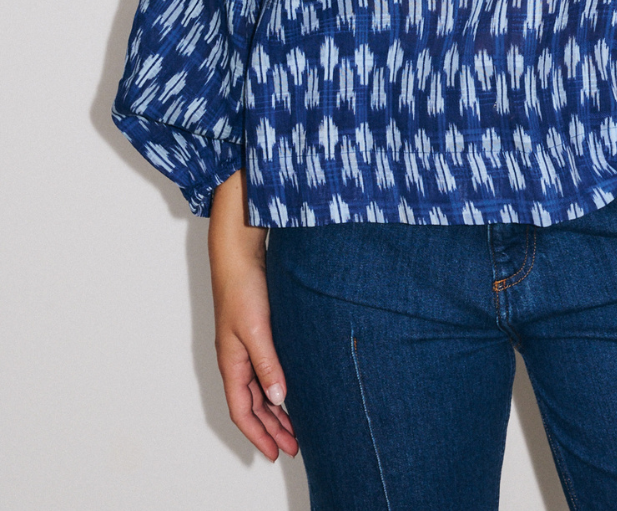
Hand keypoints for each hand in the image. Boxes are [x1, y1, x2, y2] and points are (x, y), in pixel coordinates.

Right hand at [208, 170, 298, 461]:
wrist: (240, 251)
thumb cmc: (243, 287)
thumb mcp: (256, 329)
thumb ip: (267, 364)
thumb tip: (279, 399)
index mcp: (231, 362)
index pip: (243, 411)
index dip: (259, 434)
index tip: (276, 453)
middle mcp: (237, 358)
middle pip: (253, 405)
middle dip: (272, 428)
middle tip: (294, 446)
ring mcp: (246, 345)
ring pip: (261, 390)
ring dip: (277, 410)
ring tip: (298, 426)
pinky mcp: (259, 331)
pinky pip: (267, 371)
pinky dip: (279, 386)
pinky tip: (294, 389)